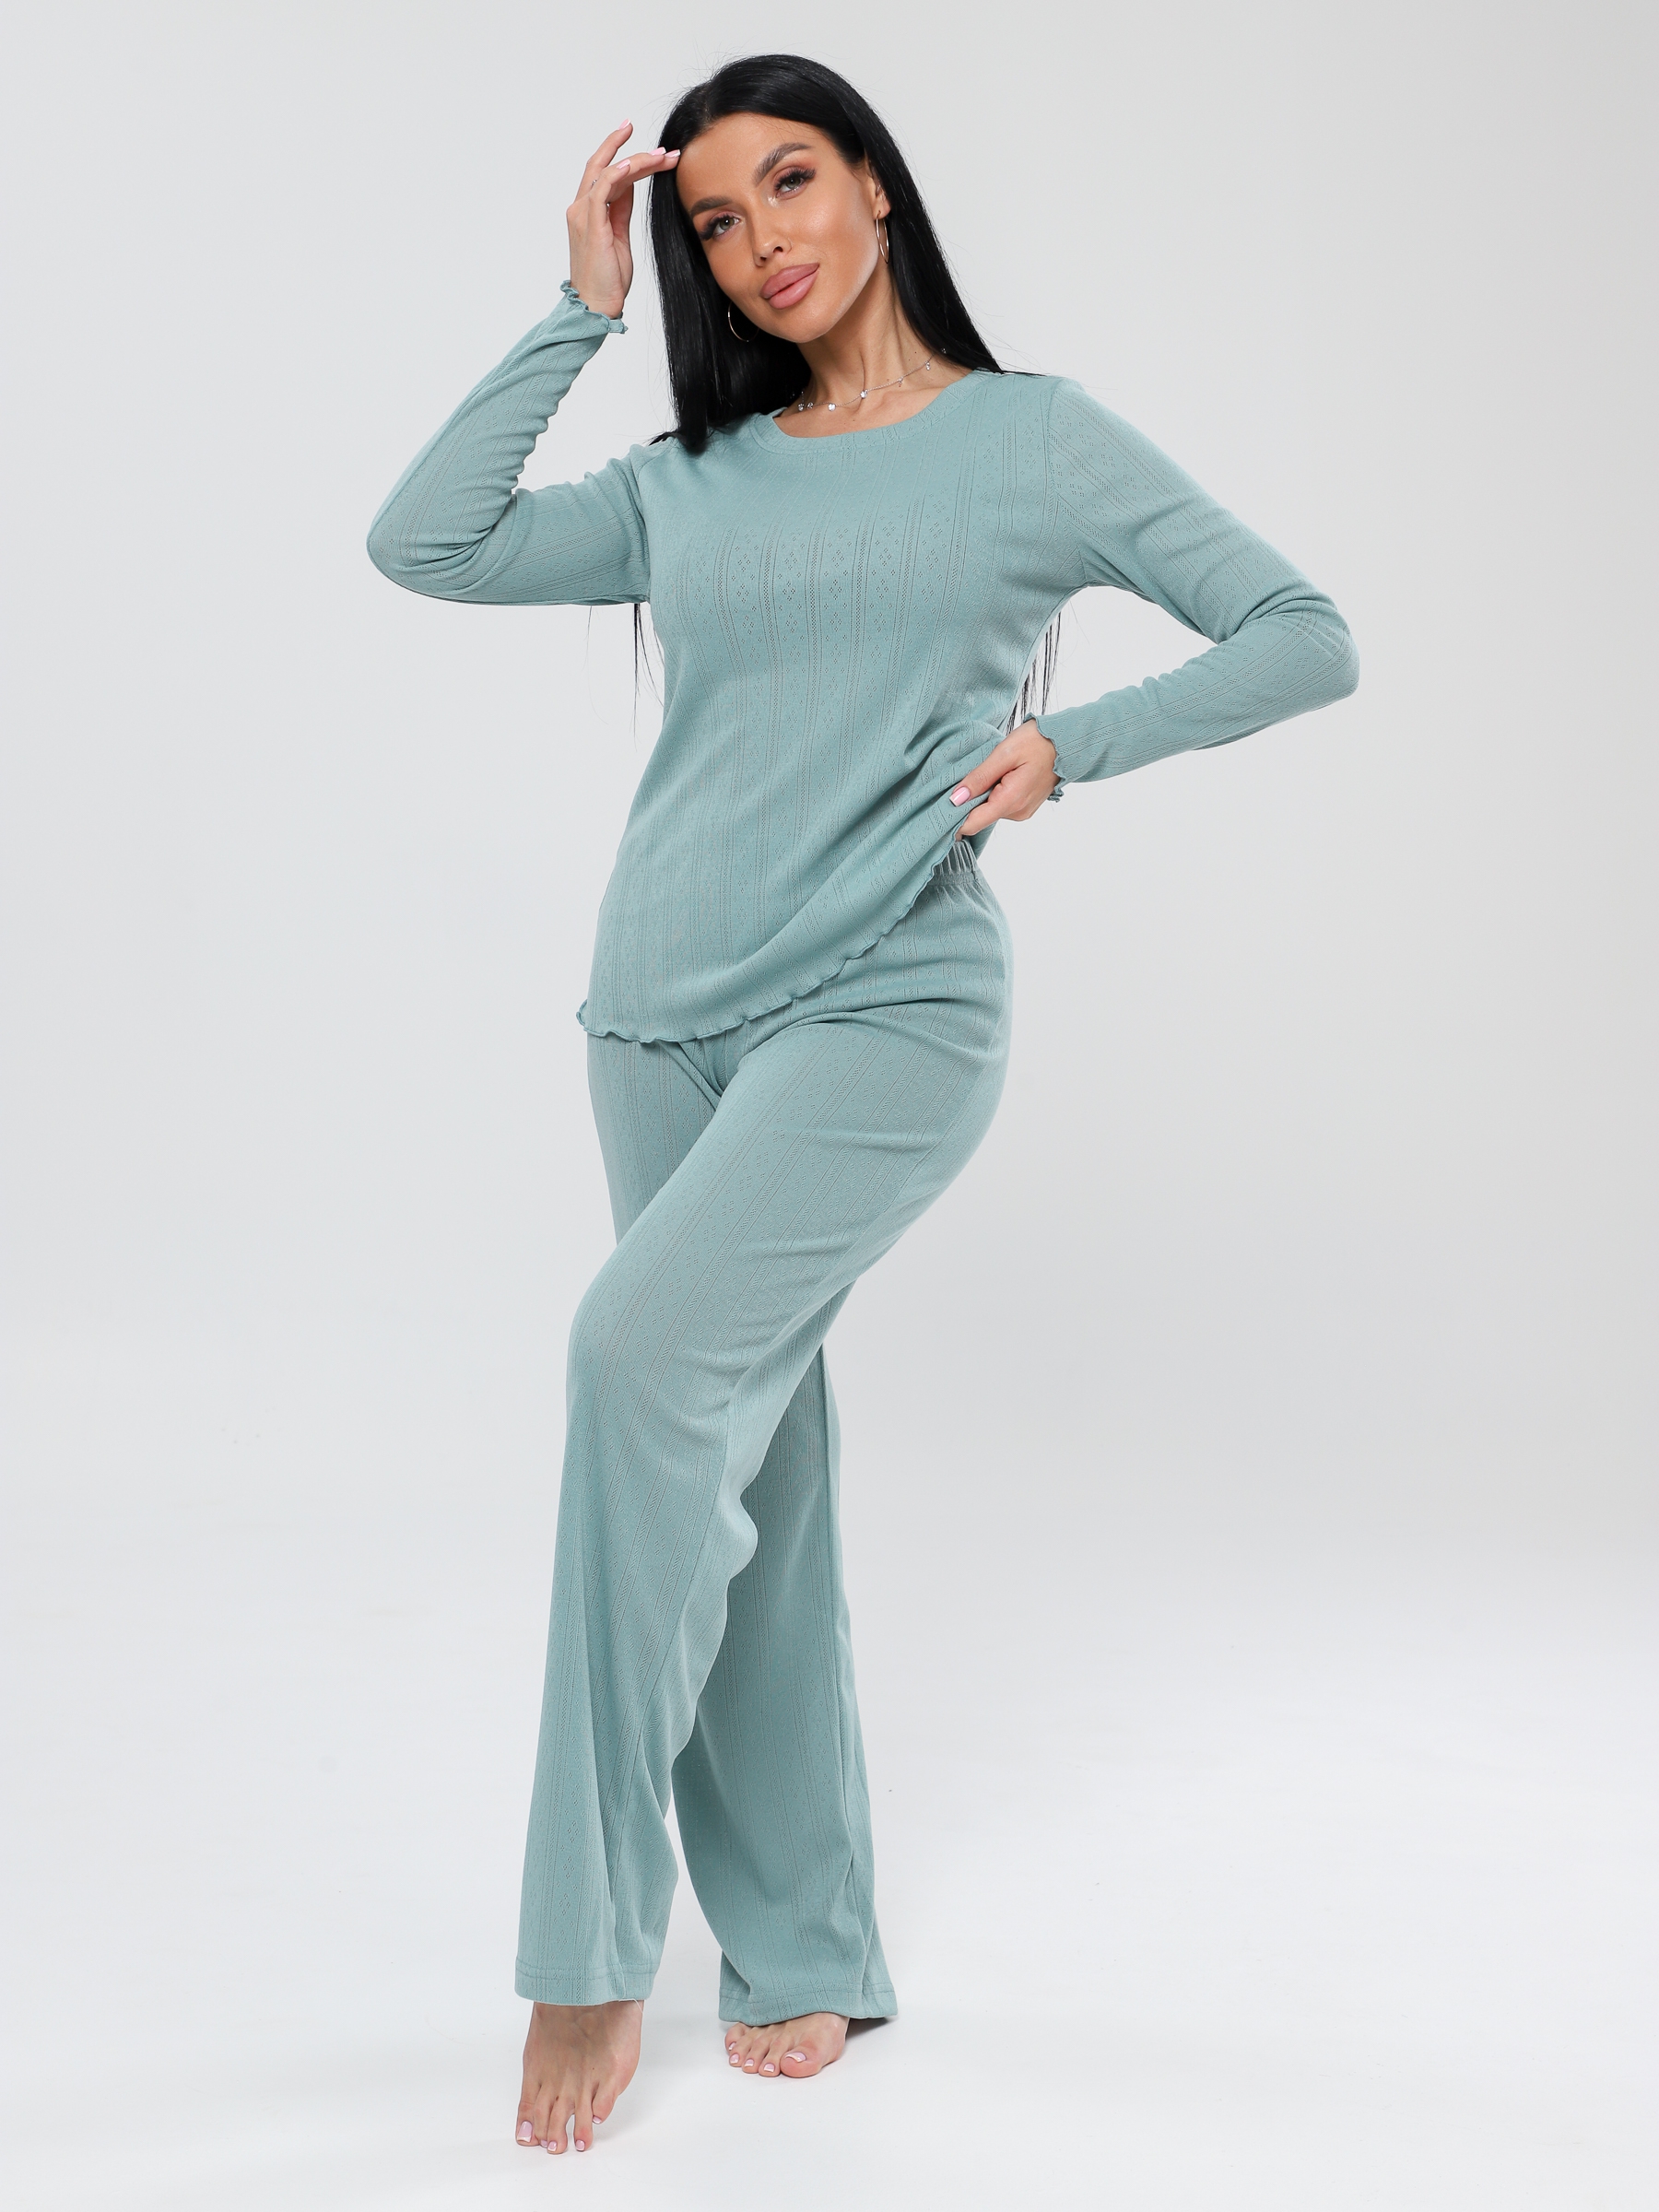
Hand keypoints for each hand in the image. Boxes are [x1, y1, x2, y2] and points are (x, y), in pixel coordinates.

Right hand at [566, 122, 679, 320]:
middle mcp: (580, 208)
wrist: (595, 306)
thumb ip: (621, 210)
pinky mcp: (590, 224)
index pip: (606, 174)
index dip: (627, 157)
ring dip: (637, 160)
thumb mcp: (619, 237)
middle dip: (625, 145)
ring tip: (663, 157)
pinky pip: (603, 187)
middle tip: (658, 141)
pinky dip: (620, 172)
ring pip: (608, 171)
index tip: (651, 149)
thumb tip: (631, 186)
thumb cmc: (607, 279)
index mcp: (587, 211)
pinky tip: (638, 165)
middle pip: (602, 164)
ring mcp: (583, 214)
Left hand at [948, 720, 1058, 838]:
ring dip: (983, 795)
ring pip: (989, 811)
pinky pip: (1000, 806)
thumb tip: (955, 799)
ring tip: (989, 772)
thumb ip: (979, 778)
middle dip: (969, 801)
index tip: (941, 804)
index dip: (953, 817)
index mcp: (1010, 801)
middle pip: (979, 817)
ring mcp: (1022, 812)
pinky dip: (994, 794)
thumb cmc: (1037, 742)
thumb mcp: (1003, 754)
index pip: (972, 824)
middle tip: (967, 776)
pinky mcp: (1025, 807)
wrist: (1067, 743)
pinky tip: (999, 776)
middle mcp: (1016, 813)